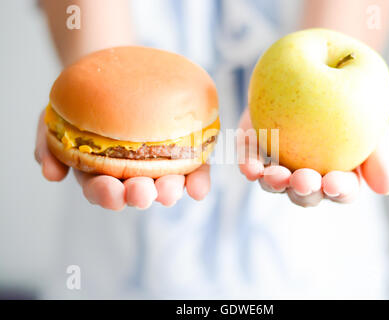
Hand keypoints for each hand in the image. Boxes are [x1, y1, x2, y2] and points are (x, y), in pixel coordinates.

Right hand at [35, 110, 210, 210]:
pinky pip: (193, 169)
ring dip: (170, 191)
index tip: (111, 192)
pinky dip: (197, 181)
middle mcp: (131, 173)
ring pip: (166, 183)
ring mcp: (158, 164)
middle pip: (136, 191)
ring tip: (171, 189)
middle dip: (140, 195)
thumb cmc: (82, 102)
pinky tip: (199, 190)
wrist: (111, 73)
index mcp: (101, 173)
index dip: (106, 195)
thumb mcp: (54, 119)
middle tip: (143, 193)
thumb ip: (48, 145)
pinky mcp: (183, 152)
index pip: (102, 190)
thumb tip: (50, 175)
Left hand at [238, 109, 388, 206]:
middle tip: (303, 180)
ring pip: (274, 183)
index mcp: (338, 176)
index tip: (335, 183)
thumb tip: (386, 188)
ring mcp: (279, 164)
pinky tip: (249, 166)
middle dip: (304, 190)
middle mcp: (308, 176)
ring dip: (274, 183)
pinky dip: (248, 165)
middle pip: (305, 193)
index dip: (339, 190)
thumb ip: (378, 154)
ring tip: (274, 176)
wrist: (321, 70)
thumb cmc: (352, 102)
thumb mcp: (371, 123)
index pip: (341, 191)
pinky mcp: (256, 149)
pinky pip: (250, 160)